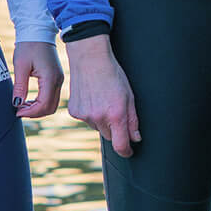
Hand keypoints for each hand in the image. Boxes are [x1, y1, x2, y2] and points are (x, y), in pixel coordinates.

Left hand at [11, 41, 64, 118]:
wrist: (38, 32)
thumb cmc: (28, 46)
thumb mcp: (20, 66)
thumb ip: (20, 86)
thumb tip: (17, 104)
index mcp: (50, 78)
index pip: (44, 104)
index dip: (30, 112)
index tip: (16, 111)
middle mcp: (58, 80)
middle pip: (50, 108)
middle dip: (35, 113)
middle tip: (18, 110)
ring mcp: (59, 79)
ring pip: (52, 104)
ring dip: (38, 108)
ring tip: (22, 105)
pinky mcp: (56, 78)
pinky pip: (52, 97)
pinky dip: (42, 102)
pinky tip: (29, 100)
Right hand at [65, 35, 139, 156]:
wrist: (90, 59)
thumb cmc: (113, 74)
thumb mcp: (130, 95)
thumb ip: (133, 119)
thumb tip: (136, 138)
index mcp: (116, 114)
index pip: (120, 145)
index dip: (126, 152)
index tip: (129, 152)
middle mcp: (99, 118)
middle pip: (109, 136)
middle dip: (115, 130)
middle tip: (116, 111)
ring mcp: (85, 116)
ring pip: (97, 127)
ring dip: (102, 120)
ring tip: (103, 99)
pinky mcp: (74, 111)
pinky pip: (86, 119)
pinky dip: (90, 113)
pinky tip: (92, 97)